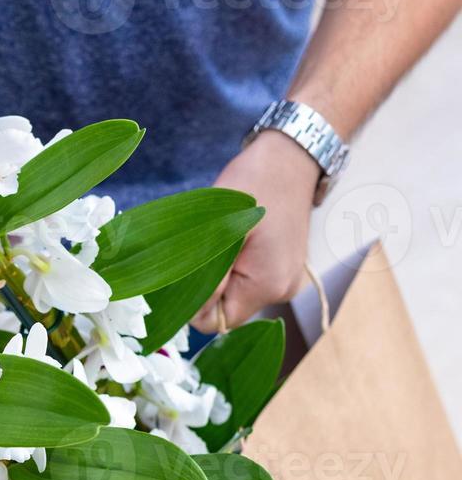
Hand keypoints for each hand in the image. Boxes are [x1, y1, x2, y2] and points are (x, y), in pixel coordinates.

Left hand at [192, 130, 320, 332]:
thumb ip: (206, 272)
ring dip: (219, 271)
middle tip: (209, 244)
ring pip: (233, 294)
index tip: (190, 268)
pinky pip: (245, 279)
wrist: (291, 157)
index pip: (216, 322)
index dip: (195, 302)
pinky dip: (232, 264)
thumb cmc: (256, 183)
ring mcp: (283, 280)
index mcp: (268, 285)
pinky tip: (237, 238)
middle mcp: (281, 291)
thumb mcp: (221, 227)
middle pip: (225, 310)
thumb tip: (188, 309)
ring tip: (226, 237)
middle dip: (208, 284)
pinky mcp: (280, 268)